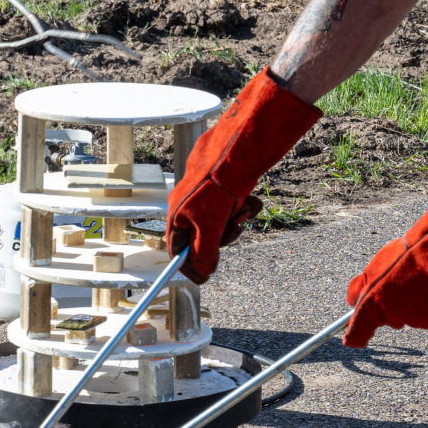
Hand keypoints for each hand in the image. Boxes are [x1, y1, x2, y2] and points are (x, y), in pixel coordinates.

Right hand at [165, 70, 321, 282]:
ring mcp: (207, 198)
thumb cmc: (216, 186)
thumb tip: (203, 274)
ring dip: (236, 220)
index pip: (177, 249)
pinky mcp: (224, 190)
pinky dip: (245, 207)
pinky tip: (251, 200)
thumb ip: (204, 253)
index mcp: (177, 215)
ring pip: (222, 223)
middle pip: (203, 238)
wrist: (237, 149)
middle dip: (222, 236)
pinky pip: (234, 208)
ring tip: (243, 207)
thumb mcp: (209, 226)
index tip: (204, 277)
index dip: (190, 265)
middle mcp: (189, 206)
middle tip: (234, 229)